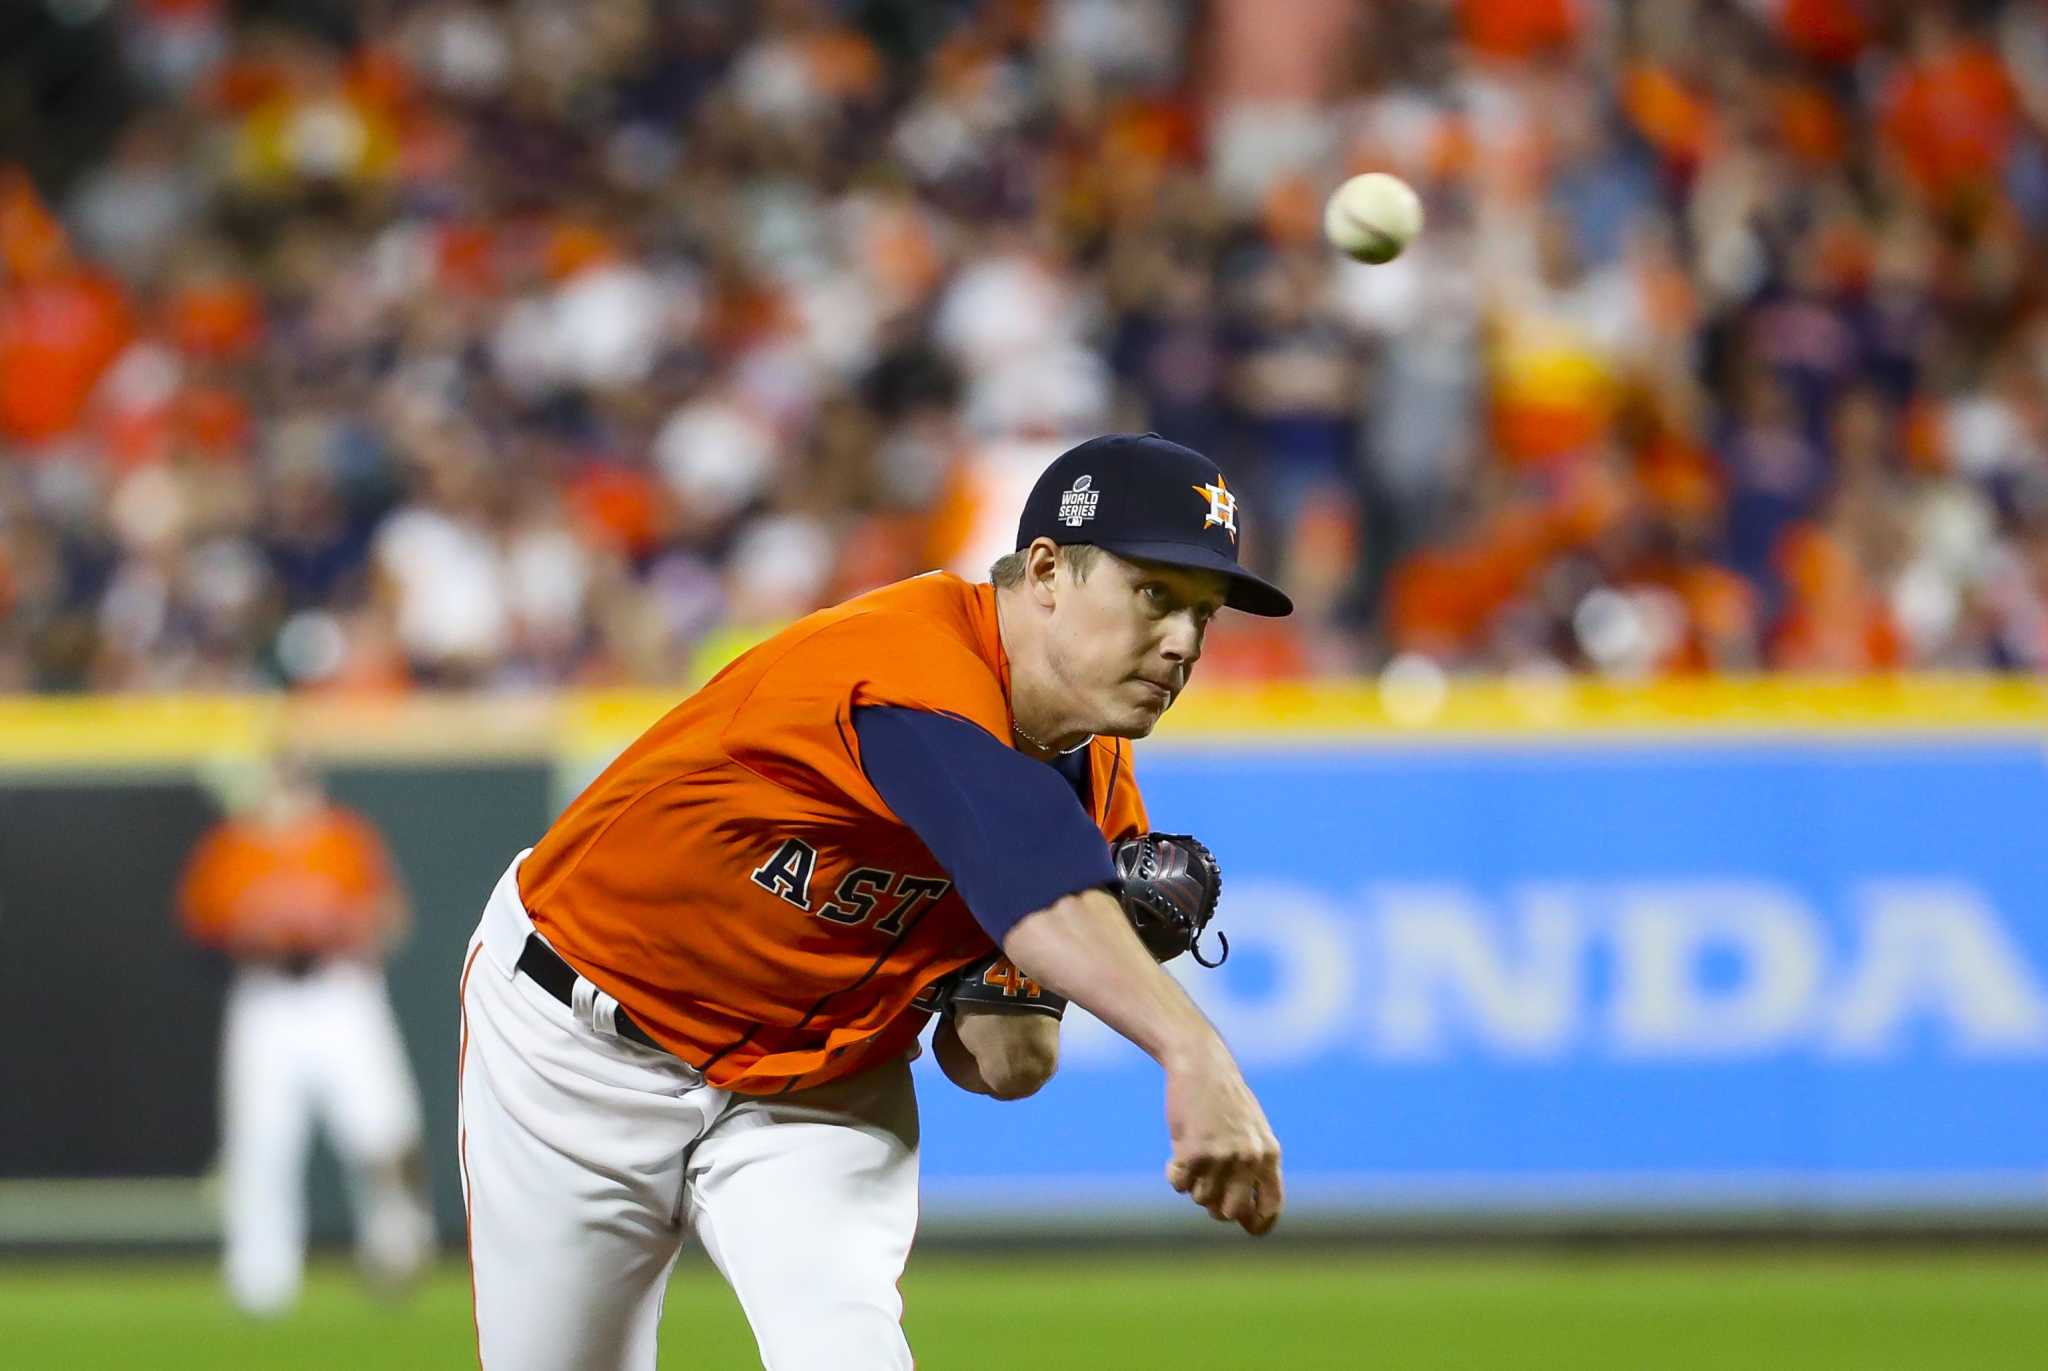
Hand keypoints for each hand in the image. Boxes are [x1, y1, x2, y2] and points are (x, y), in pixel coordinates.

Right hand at [1162, 1042, 1282, 1235]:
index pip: (1271, 1206)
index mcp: (1269, 1154)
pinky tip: (1179, 1151)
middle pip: (1230, 1213)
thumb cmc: (1224, 1099)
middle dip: (1215, 1207)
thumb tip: (1240, 1216)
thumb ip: (1252, 1167)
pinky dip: (1175, 1174)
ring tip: (1193, 1155)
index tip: (1245, 1227)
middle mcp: (1249, 1158)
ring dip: (1193, 1184)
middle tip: (1206, 1186)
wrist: (1201, 1065)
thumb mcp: (1250, 1131)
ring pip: (1201, 1199)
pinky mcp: (1193, 1151)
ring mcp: (1222, 1156)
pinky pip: (1179, 1185)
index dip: (1258, 1224)